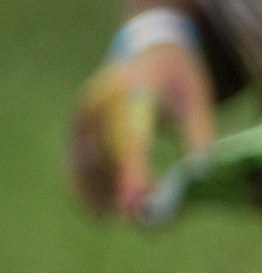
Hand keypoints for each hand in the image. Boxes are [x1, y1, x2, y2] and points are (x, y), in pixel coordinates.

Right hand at [70, 40, 214, 218]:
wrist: (147, 51)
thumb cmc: (177, 80)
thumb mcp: (196, 101)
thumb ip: (199, 137)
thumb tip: (195, 179)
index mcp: (131, 88)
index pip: (128, 136)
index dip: (131, 171)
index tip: (136, 204)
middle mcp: (96, 101)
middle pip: (101, 154)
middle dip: (118, 190)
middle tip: (142, 221)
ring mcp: (79, 115)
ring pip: (81, 164)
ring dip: (99, 195)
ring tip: (120, 219)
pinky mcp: (73, 130)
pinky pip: (73, 165)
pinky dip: (84, 191)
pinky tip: (101, 214)